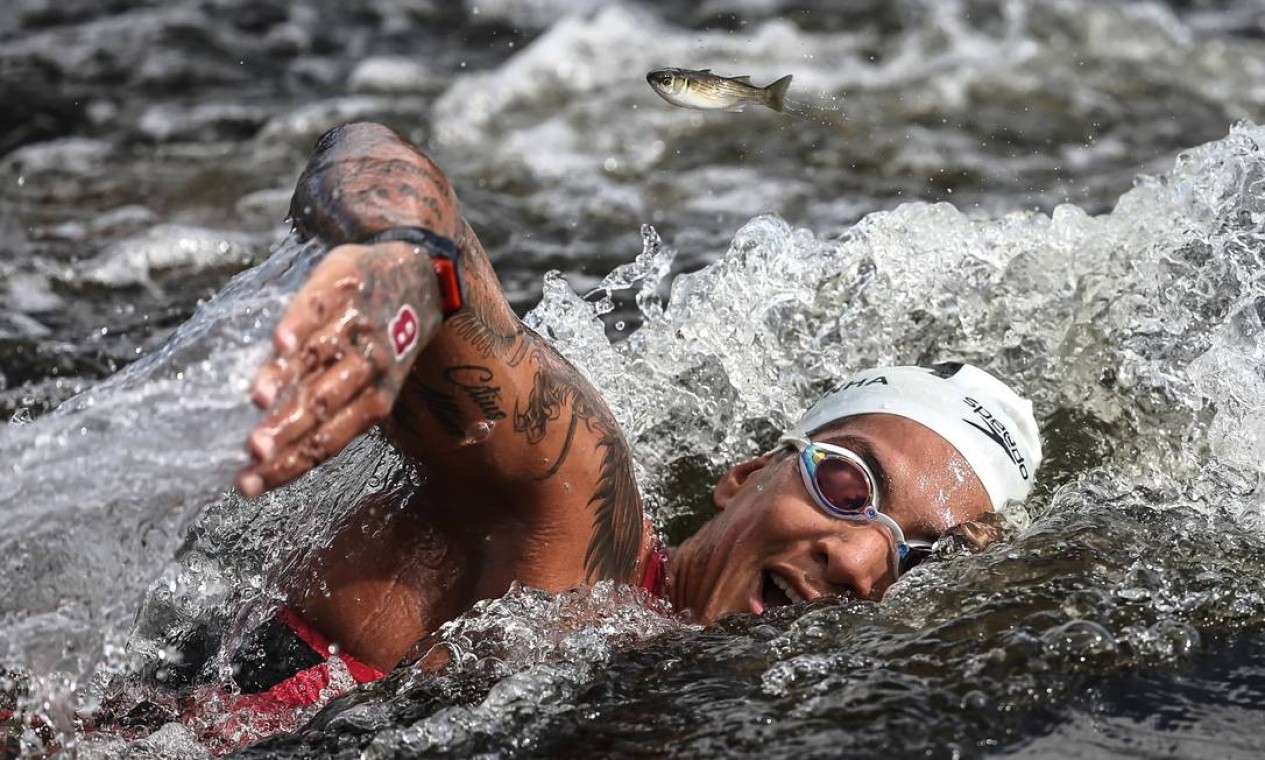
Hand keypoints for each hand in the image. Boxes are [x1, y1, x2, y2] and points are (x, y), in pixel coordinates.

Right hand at [236, 241, 442, 496]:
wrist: (419, 274)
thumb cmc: (382, 340)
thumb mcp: (371, 381)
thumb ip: (328, 408)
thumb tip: (271, 449)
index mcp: (376, 398)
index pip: (328, 440)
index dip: (289, 464)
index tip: (247, 485)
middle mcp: (369, 365)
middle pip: (324, 403)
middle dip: (288, 428)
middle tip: (254, 449)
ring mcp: (357, 324)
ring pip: (321, 357)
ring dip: (289, 378)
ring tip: (258, 399)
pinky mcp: (344, 285)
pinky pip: (320, 308)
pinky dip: (302, 324)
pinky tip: (281, 342)